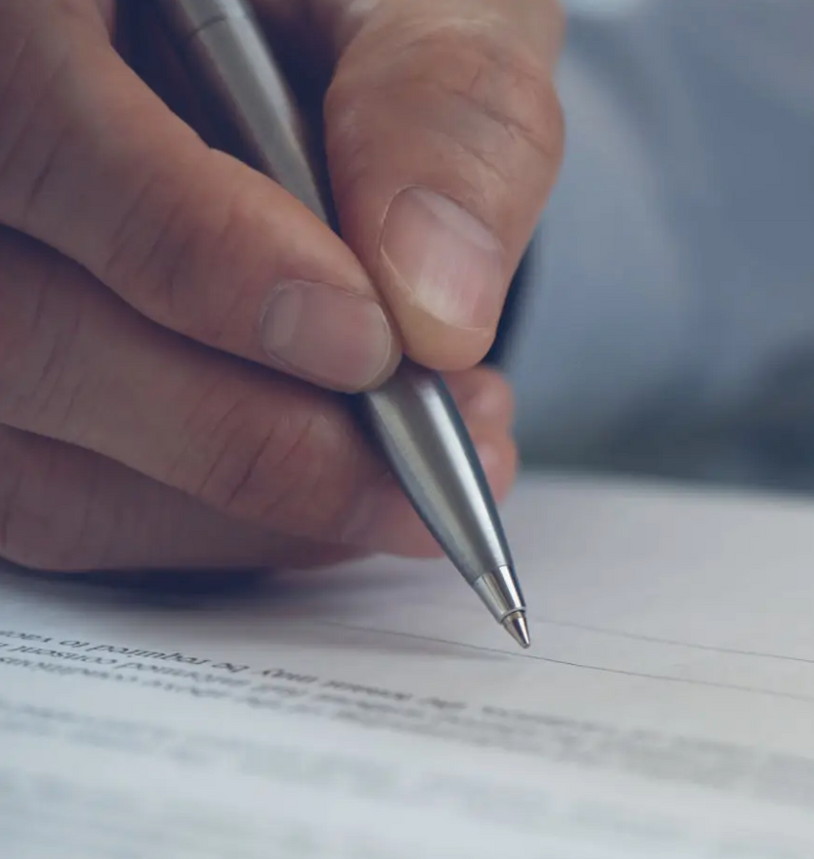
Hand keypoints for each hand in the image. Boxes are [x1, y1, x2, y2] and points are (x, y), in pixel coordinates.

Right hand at [0, 0, 563, 571]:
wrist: (282, 45)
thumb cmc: (340, 6)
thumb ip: (441, 105)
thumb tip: (436, 302)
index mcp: (18, 2)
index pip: (36, 135)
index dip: (198, 254)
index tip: (370, 342)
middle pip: (20, 330)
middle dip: (252, 428)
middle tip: (444, 440)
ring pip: (32, 456)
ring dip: (248, 501)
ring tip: (425, 462)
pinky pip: (57, 500)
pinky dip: (215, 523)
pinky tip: (343, 478)